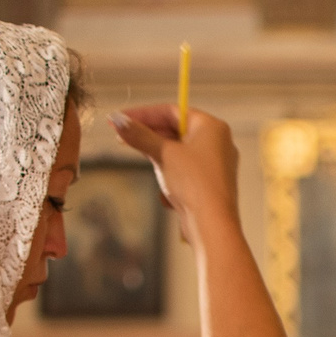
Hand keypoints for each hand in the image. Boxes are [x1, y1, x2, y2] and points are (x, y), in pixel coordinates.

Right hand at [109, 104, 240, 237]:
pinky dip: (172, 179)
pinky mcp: (209, 184)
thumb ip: (139, 135)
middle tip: (122, 138)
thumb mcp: (163, 154)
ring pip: (177, 154)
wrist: (212, 225)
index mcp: (212, 127)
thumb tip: (118, 120)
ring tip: (156, 171)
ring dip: (160, 162)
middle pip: (174, 131)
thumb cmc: (194, 184)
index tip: (120, 118)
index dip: (143, 114)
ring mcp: (215, 165)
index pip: (172, 111)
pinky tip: (169, 195)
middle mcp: (218, 142)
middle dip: (149, 138)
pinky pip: (184, 173)